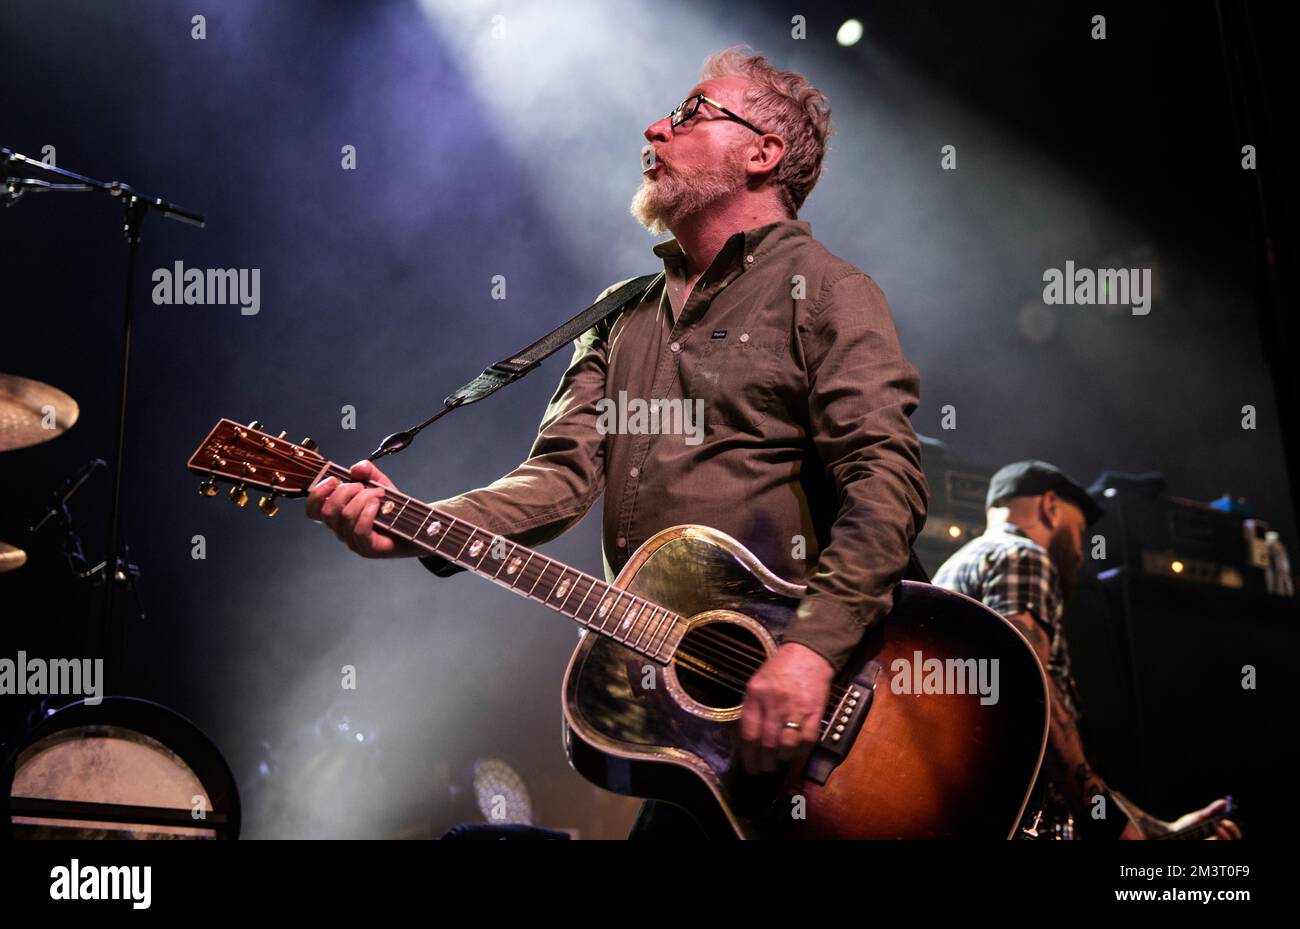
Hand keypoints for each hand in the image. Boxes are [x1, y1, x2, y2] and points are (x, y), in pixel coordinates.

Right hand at [304, 460, 421, 558]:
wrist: (415, 526)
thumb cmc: (392, 508)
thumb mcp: (379, 482)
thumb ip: (367, 471)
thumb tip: (355, 468)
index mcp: (337, 514)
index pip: (312, 510)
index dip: (317, 494)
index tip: (334, 479)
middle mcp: (340, 529)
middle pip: (327, 511)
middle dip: (345, 492)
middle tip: (362, 486)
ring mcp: (352, 541)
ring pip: (346, 516)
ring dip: (363, 498)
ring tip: (379, 494)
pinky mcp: (366, 548)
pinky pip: (359, 529)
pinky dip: (368, 512)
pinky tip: (378, 505)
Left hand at [739, 642, 833, 775]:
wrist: (809, 652)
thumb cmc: (781, 668)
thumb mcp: (758, 682)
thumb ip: (753, 708)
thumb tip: (750, 740)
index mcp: (755, 694)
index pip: (748, 733)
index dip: (749, 756)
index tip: (751, 766)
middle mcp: (774, 702)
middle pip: (767, 743)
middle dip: (765, 762)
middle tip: (765, 768)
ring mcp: (795, 707)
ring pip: (786, 745)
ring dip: (783, 758)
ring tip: (781, 759)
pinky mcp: (814, 711)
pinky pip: (807, 740)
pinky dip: (801, 750)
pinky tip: (797, 750)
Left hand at [1118, 797, 1241, 839]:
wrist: (1162, 837)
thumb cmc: (1180, 830)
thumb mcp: (1197, 819)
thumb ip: (1211, 812)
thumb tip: (1224, 802)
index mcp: (1215, 839)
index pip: (1234, 839)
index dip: (1234, 831)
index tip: (1227, 821)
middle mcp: (1212, 844)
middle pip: (1233, 844)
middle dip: (1232, 834)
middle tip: (1223, 824)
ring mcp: (1205, 848)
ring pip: (1223, 845)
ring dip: (1223, 838)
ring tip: (1215, 828)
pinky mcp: (1199, 851)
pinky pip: (1211, 846)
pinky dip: (1212, 841)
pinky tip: (1206, 835)